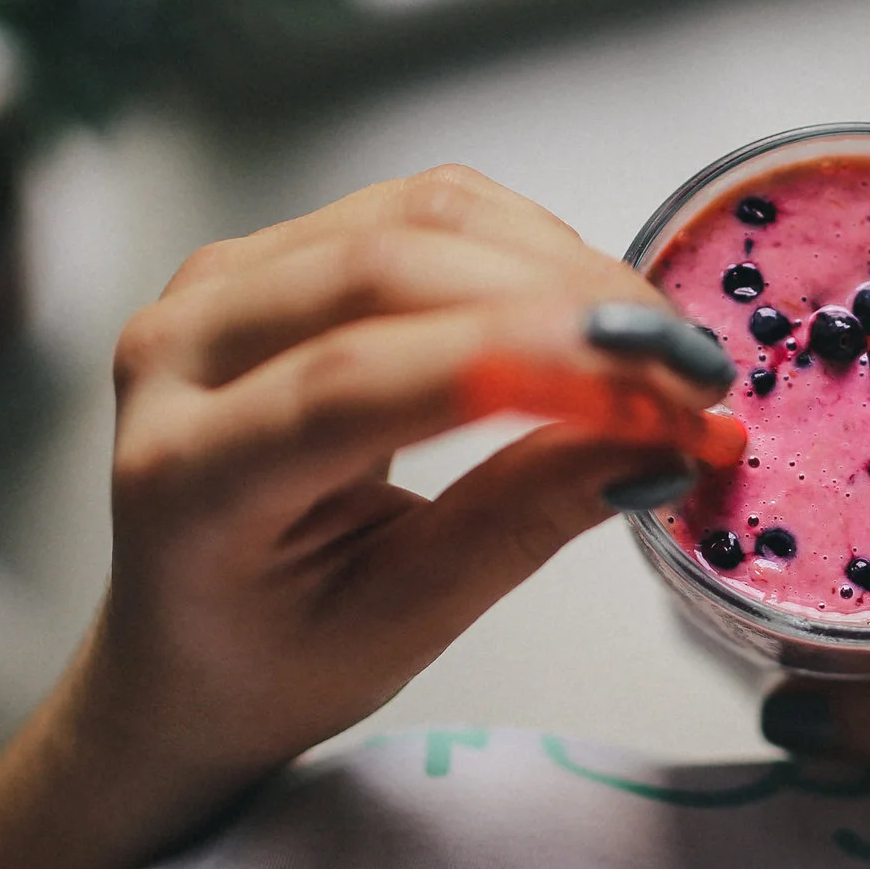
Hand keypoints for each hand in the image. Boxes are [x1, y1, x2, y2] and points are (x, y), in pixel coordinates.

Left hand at [0, 166, 740, 868]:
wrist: (185, 651)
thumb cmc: (276, 659)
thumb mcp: (407, 622)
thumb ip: (527, 518)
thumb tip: (662, 442)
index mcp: (185, 471)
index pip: (356, 382)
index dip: (525, 367)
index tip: (661, 396)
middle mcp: (178, 350)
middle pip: (388, 270)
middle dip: (566, 306)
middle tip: (691, 374)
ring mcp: (219, 285)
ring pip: (415, 217)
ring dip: (562, 266)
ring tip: (660, 348)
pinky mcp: (273, 254)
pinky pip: (416, 209)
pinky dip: (527, 248)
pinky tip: (594, 311)